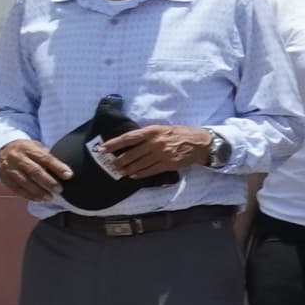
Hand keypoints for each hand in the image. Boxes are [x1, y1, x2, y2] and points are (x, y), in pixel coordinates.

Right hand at [0, 138, 66, 200]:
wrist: (4, 148)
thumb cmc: (28, 150)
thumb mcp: (37, 147)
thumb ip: (48, 156)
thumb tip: (65, 168)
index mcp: (28, 148)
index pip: (45, 158)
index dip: (57, 167)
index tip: (69, 175)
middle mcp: (17, 157)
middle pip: (34, 170)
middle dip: (48, 181)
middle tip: (59, 189)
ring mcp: (9, 168)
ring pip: (24, 181)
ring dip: (38, 191)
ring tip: (50, 198)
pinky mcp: (4, 177)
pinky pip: (16, 188)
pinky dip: (27, 195)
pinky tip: (37, 199)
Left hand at [96, 123, 219, 179]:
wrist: (202, 143)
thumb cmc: (182, 133)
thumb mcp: (164, 128)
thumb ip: (149, 134)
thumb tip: (132, 140)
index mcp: (153, 130)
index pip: (128, 138)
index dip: (114, 143)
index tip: (102, 148)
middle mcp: (156, 142)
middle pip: (132, 153)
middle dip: (119, 160)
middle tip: (112, 165)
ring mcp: (162, 154)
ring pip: (139, 163)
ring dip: (128, 169)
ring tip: (120, 172)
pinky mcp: (168, 164)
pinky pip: (150, 170)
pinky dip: (141, 174)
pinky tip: (134, 175)